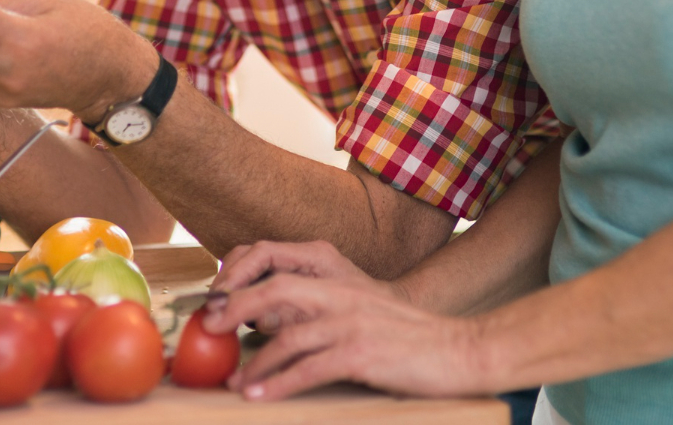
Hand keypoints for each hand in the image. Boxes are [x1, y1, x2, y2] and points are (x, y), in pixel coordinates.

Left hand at [204, 274, 490, 400]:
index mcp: (340, 284)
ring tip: (236, 382)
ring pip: (288, 337)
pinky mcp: (362, 354)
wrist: (460, 349)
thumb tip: (285, 332)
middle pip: (275, 294)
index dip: (245, 289)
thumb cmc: (411, 340)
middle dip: (237, 309)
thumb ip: (328, 315)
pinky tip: (261, 396)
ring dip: (256, 362)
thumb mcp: (365, 315)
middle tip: (211, 329)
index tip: (220, 308)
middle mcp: (342, 297)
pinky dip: (279, 384)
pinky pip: (309, 369)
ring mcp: (351, 324)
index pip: (281, 276)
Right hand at [210, 240, 399, 324]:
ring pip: (250, 265)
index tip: (221, 299)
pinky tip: (236, 313)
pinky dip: (244, 292)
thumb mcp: (328, 320)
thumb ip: (292, 317)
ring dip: (232, 286)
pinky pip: (260, 279)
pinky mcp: (295, 282)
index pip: (263, 253)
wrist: (394, 323)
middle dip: (227, 279)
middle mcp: (304, 256)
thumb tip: (258, 320)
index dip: (237, 275)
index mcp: (315, 256)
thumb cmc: (368, 321)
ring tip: (220, 311)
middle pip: (250, 254)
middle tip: (212, 307)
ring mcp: (298, 266)